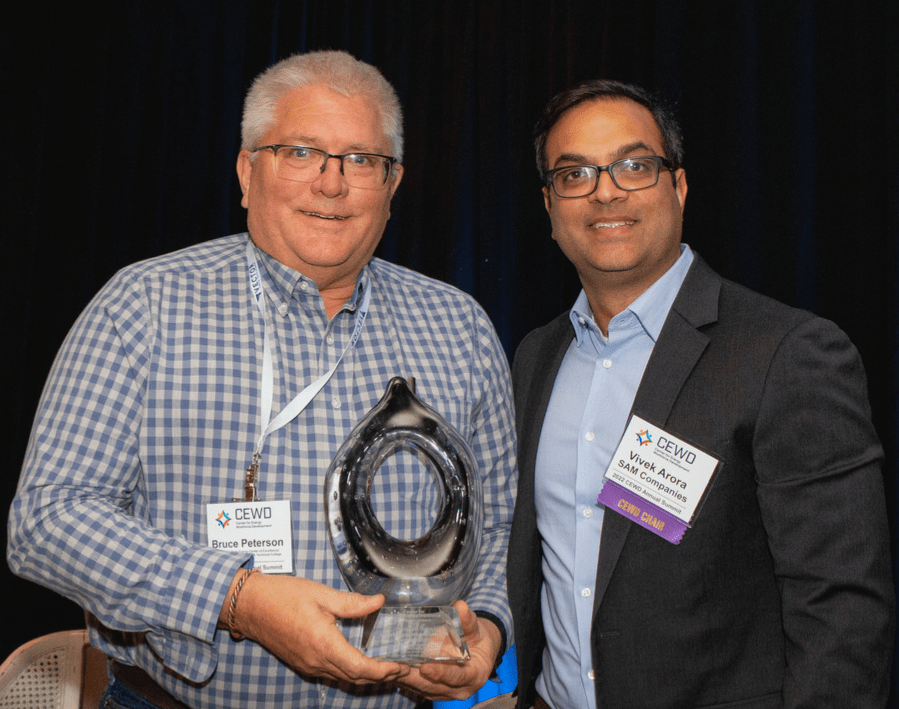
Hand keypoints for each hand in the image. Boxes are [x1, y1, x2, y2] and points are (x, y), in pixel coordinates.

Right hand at [224, 572, 410, 684]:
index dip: (383, 670)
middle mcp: (316, 661)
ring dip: (366, 676)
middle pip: (355, 678)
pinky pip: (331, 674)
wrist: (251, 605)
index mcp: (323, 644)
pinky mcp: (303, 663)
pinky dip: (350, 672)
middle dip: (380, 676)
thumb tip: (379, 602)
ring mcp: (308, 665)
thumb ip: (353, 603)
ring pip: (343, 678)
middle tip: (401, 667)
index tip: (400, 665)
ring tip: (386, 667)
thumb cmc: (283, 596)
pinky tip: (360, 663)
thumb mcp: (322, 594)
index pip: (360, 668)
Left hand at [398, 600, 501, 700]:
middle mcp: (458, 689)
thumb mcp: (477, 629)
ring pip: (421, 687)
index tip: (426, 667)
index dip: (441, 673)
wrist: (479, 652)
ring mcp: (443, 692)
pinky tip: (391, 667)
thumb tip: (460, 606)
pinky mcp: (431, 690)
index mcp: (474, 676)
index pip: (456, 677)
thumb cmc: (478, 640)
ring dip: (405, 677)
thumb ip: (468, 621)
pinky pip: (415, 685)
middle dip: (414, 677)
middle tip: (396, 666)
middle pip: (433, 686)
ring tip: (389, 666)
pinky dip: (404, 676)